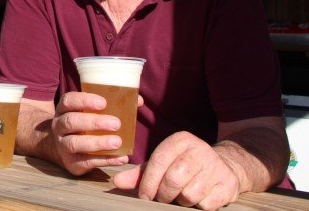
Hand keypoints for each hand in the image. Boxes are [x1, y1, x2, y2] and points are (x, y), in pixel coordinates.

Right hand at [47, 91, 136, 174]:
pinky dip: (105, 160)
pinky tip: (121, 158)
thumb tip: (138, 100)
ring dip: (97, 143)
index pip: (69, 101)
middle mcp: (59, 126)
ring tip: (117, 142)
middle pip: (71, 121)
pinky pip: (87, 162)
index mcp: (64, 109)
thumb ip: (112, 105)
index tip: (103, 102)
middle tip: (116, 123)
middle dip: (94, 122)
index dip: (84, 100)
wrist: (63, 148)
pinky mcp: (71, 162)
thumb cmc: (84, 125)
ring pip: (75, 143)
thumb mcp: (90, 112)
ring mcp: (62, 145)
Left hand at [113, 131, 240, 208]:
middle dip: (163, 195)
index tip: (144, 196)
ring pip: (189, 194)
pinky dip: (197, 207)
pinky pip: (205, 204)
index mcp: (180, 140)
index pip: (158, 162)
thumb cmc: (184, 166)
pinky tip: (197, 199)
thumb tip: (117, 182)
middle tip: (161, 200)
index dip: (147, 183)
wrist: (224, 166)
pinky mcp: (228, 184)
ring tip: (180, 197)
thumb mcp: (162, 164)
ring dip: (180, 201)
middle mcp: (199, 149)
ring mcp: (216, 167)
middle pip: (173, 179)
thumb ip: (139, 173)